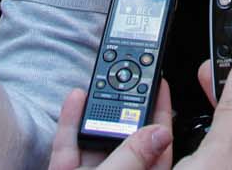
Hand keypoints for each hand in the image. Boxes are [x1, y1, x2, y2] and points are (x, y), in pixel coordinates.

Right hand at [46, 81, 174, 167]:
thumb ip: (135, 156)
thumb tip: (159, 132)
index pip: (158, 144)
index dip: (162, 113)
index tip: (161, 85)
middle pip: (126, 136)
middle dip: (126, 105)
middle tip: (128, 75)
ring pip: (97, 137)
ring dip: (96, 109)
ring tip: (101, 82)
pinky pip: (69, 146)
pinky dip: (70, 122)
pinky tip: (75, 99)